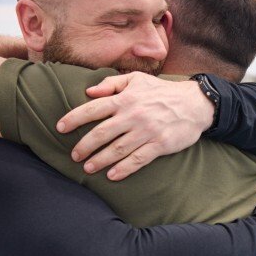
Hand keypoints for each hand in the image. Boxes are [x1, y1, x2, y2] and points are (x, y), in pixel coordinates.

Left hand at [55, 72, 213, 180]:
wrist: (195, 103)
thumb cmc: (162, 92)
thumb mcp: (137, 80)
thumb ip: (112, 84)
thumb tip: (89, 92)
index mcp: (125, 98)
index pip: (93, 109)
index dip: (74, 119)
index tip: (60, 128)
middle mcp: (133, 114)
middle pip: (101, 132)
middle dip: (84, 146)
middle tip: (74, 156)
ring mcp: (147, 131)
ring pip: (117, 149)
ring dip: (100, 160)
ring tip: (88, 168)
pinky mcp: (160, 144)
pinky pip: (138, 159)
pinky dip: (124, 169)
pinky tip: (112, 175)